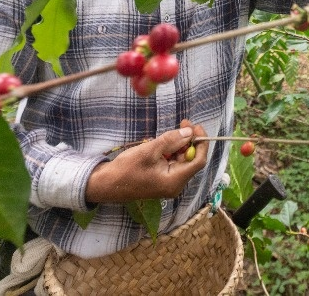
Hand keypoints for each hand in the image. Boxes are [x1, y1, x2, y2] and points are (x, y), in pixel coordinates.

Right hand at [85, 119, 207, 203]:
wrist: (107, 184)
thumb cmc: (126, 169)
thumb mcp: (149, 150)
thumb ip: (171, 141)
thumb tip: (189, 132)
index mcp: (175, 180)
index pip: (198, 161)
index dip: (201, 143)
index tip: (196, 127)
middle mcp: (176, 184)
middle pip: (190, 159)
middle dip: (189, 141)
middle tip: (183, 123)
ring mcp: (169, 182)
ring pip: (181, 159)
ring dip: (178, 145)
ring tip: (164, 135)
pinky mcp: (162, 179)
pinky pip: (172, 163)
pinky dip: (169, 151)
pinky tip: (158, 145)